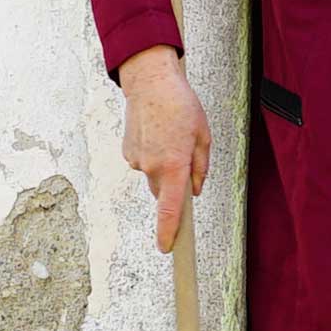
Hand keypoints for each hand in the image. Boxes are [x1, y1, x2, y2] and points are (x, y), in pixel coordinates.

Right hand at [115, 46, 208, 252]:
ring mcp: (137, 161)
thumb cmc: (180, 105)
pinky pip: (144, 163)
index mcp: (174, 165)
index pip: (171, 209)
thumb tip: (195, 189)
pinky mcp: (128, 152)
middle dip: (175, 183)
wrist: (149, 82)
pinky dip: (152, 154)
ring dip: (163, 166)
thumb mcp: (202, 135)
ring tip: (169, 136)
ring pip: (155, 176)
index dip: (169, 232)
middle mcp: (152, 168)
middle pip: (165, 192)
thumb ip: (200, 167)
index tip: (167, 248)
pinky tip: (156, 134)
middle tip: (184, 154)